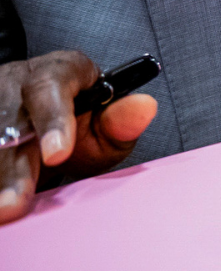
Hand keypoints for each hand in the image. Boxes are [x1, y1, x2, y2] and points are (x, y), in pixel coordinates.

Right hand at [0, 51, 155, 224]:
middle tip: (14, 204)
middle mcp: (16, 84)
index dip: (52, 121)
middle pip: (10, 124)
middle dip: (13, 167)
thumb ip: (122, 120)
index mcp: (58, 72)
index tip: (57, 156)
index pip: (49, 88)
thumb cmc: (83, 120)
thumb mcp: (108, 121)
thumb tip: (145, 107)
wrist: (49, 125)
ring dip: (0, 178)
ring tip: (5, 210)